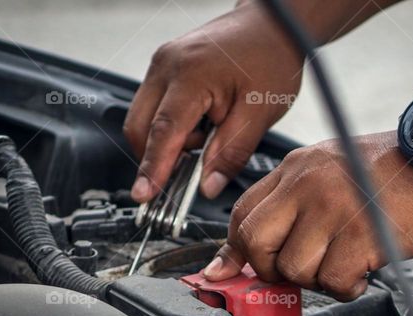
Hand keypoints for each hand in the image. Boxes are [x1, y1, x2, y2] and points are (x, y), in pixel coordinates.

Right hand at [124, 4, 303, 201]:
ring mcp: (162, 64)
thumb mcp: (260, 113)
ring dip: (166, 142)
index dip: (152, 168)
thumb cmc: (271, 58)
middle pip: (140, 127)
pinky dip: (170, 127)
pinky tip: (201, 126)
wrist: (273, 24)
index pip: (163, 131)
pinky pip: (154, 107)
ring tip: (207, 137)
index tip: (144, 194)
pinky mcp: (164, 67)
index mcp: (191, 75)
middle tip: (187, 174)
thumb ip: (231, 153)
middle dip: (156, 157)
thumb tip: (207, 187)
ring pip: (143, 119)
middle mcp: (167, 65)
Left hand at [202, 131, 412, 299]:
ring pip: (295, 269)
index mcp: (295, 170)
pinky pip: (333, 280)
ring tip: (343, 263)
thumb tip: (245, 252)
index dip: (234, 251)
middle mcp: (307, 186)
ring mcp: (332, 210)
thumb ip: (290, 205)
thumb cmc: (392, 174)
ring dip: (318, 280)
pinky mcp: (360, 234)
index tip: (233, 272)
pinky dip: (346, 287)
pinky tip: (362, 271)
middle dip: (270, 270)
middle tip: (299, 271)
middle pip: (256, 244)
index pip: (241, 215)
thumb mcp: (329, 173)